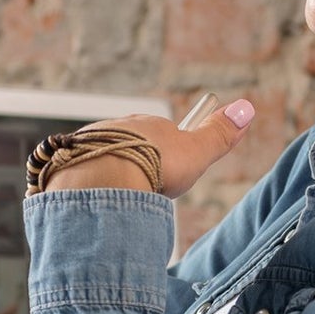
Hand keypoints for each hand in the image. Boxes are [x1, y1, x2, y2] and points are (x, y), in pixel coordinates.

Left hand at [43, 99, 255, 198]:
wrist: (103, 183)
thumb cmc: (153, 168)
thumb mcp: (198, 152)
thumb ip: (220, 134)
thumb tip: (247, 107)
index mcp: (147, 124)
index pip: (161, 133)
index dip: (171, 154)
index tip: (174, 173)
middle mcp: (115, 129)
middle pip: (132, 146)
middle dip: (142, 165)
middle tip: (151, 192)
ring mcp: (89, 146)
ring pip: (106, 160)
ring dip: (116, 177)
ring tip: (125, 203)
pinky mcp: (67, 166)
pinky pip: (83, 176)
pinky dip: (93, 188)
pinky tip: (101, 206)